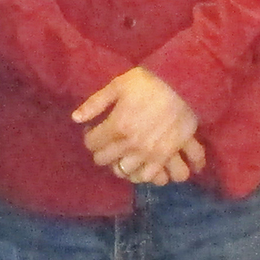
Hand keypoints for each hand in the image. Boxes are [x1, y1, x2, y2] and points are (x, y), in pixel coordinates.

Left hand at [74, 67, 199, 183]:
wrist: (184, 85)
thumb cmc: (149, 83)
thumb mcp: (118, 85)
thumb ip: (95, 103)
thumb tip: (75, 118)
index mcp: (117, 126)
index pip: (91, 143)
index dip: (90, 136)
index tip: (95, 131)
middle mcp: (131, 145)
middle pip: (104, 160)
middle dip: (101, 151)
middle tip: (108, 143)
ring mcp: (149, 153)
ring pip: (125, 173)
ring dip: (121, 165)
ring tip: (125, 156)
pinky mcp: (167, 157)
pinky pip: (151, 177)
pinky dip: (145, 174)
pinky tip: (143, 165)